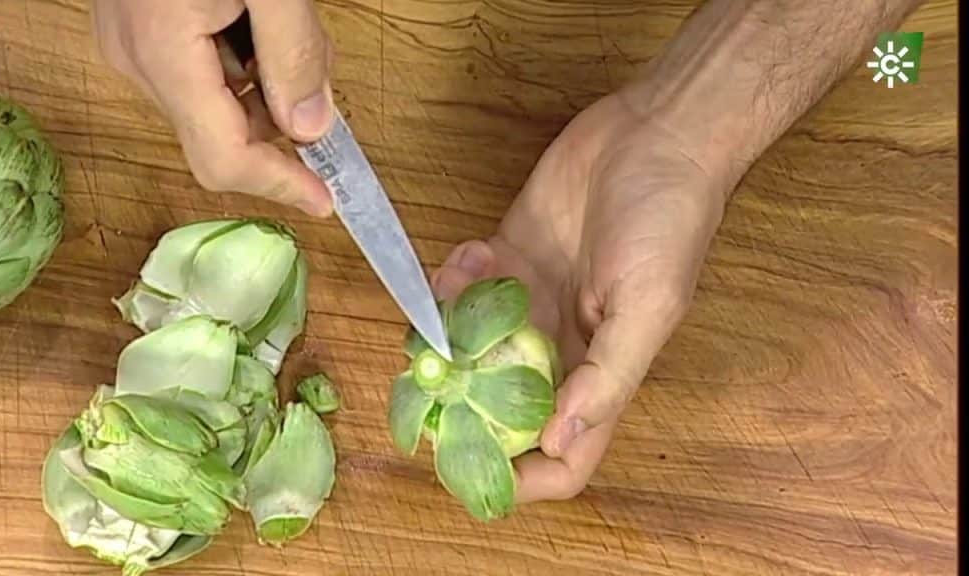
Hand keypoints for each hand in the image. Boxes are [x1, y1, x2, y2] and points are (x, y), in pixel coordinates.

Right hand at [92, 0, 334, 215]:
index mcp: (163, 51)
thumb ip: (294, 53)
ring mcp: (130, 44)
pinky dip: (242, 62)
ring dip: (264, 87)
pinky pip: (198, 72)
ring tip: (283, 24)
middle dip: (280, 122)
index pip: (224, 158)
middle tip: (315, 68)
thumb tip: (311, 128)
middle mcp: (136, 59)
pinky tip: (256, 16)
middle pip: (220, 136)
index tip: (324, 199)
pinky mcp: (136, 29)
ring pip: (213, 105)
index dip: (279, 185)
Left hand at [431, 89, 732, 501]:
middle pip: (500, 407)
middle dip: (460, 401)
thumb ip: (607, 376)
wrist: (655, 133)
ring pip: (470, 347)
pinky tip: (472, 252)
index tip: (472, 467)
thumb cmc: (668, 220)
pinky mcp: (508, 258)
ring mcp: (531, 303)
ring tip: (454, 296)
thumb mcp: (649, 306)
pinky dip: (455, 278)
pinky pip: (464, 288)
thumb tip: (562, 439)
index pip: (564, 456)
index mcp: (600, 373)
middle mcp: (562, 348)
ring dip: (449, 331)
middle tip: (429, 377)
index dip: (523, 477)